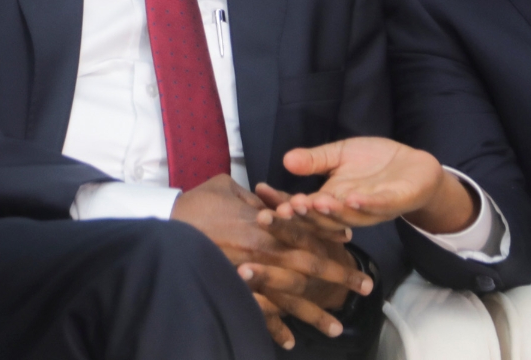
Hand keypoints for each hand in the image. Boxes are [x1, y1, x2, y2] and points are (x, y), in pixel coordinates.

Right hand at [170, 175, 372, 347]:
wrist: (165, 227)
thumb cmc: (195, 205)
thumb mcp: (228, 188)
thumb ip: (255, 197)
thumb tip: (271, 200)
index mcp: (266, 224)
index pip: (308, 230)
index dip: (329, 235)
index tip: (350, 242)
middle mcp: (265, 253)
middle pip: (310, 268)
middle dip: (339, 278)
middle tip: (365, 288)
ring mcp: (252, 276)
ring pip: (291, 298)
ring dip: (315, 314)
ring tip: (337, 328)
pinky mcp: (236, 292)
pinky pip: (260, 314)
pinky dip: (276, 329)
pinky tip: (291, 342)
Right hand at [279, 137, 478, 232]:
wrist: (416, 167)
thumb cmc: (375, 162)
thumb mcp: (340, 155)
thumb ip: (315, 160)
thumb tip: (286, 159)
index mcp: (332, 199)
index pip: (303, 205)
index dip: (284, 202)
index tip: (263, 196)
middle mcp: (348, 210)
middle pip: (321, 217)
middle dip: (304, 214)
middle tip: (286, 209)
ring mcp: (371, 210)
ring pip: (347, 216)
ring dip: (331, 212)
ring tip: (315, 202)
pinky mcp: (394, 203)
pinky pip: (378, 207)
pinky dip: (365, 204)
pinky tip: (352, 197)